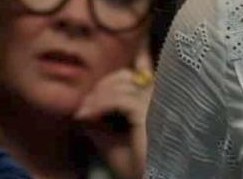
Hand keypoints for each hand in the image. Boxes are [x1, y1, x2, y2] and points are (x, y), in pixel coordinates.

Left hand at [74, 42, 152, 178]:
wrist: (153, 176)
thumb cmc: (139, 164)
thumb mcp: (113, 143)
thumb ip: (101, 125)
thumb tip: (83, 110)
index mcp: (157, 101)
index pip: (137, 74)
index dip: (116, 76)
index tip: (93, 96)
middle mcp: (161, 96)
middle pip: (125, 75)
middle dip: (101, 87)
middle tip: (84, 107)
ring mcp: (157, 101)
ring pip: (120, 84)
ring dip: (95, 98)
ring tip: (81, 113)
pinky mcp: (149, 111)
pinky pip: (118, 99)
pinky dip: (98, 106)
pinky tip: (84, 116)